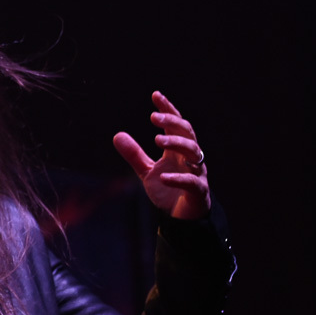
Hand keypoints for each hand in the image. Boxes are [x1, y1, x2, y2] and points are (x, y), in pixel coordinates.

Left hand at [112, 91, 211, 219]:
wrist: (182, 218)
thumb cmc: (168, 190)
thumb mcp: (147, 172)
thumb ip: (134, 154)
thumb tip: (117, 135)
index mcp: (178, 151)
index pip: (176, 124)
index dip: (168, 109)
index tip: (155, 96)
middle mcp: (189, 158)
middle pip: (187, 133)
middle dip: (172, 123)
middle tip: (153, 117)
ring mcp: (197, 173)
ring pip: (193, 152)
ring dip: (176, 143)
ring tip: (156, 140)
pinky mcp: (199, 191)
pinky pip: (192, 182)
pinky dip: (178, 178)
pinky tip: (163, 177)